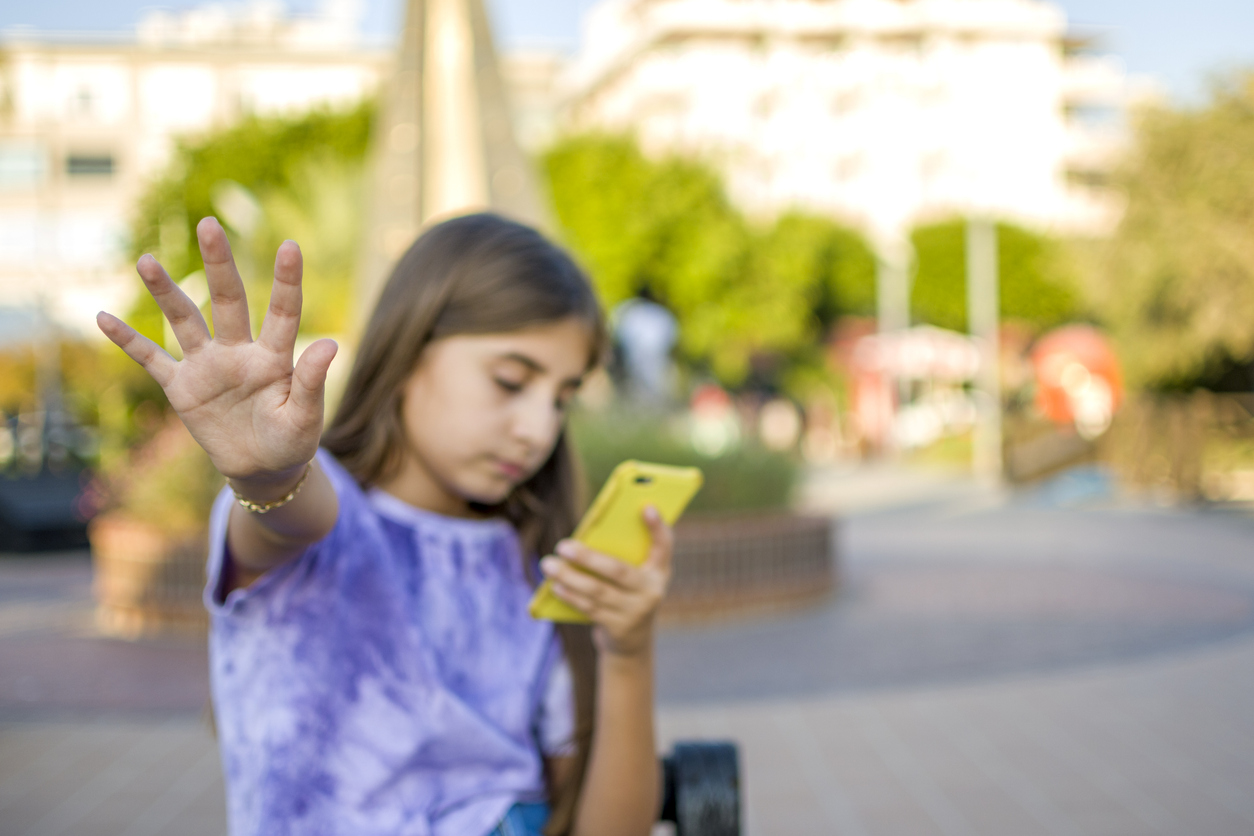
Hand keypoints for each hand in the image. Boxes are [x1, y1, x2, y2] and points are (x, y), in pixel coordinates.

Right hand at [96, 218, 336, 486]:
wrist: (263, 468)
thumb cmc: (292, 440)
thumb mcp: (306, 416)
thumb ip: (313, 381)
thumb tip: (331, 344)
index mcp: (274, 357)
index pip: (282, 313)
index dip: (287, 281)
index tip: (291, 246)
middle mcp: (239, 351)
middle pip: (229, 301)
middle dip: (219, 264)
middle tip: (210, 224)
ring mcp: (208, 366)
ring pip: (185, 320)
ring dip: (166, 291)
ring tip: (146, 260)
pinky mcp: (182, 387)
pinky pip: (151, 360)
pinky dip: (127, 341)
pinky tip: (103, 317)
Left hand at [540, 506, 672, 657]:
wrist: (633, 641)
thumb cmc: (629, 592)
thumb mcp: (636, 574)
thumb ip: (623, 552)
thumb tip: (589, 533)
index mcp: (660, 570)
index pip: (664, 545)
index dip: (658, 527)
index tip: (647, 507)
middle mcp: (652, 591)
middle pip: (618, 571)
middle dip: (588, 557)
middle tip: (562, 545)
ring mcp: (635, 612)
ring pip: (598, 592)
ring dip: (570, 577)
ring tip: (548, 564)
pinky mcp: (618, 628)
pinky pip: (590, 609)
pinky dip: (570, 596)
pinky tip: (554, 586)